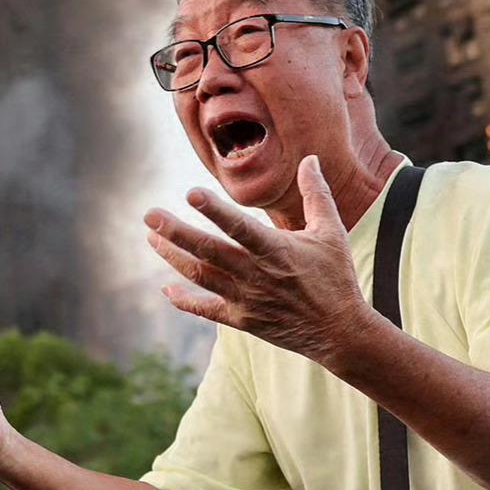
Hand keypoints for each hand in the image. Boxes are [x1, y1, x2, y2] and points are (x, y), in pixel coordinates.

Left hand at [143, 154, 373, 365]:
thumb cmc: (335, 276)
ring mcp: (246, 299)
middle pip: (208, 251)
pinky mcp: (242, 320)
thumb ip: (316, 193)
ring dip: (173, 257)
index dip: (215, 210)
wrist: (339, 331)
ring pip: (201, 276)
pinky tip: (166, 289)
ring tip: (151, 238)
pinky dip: (184, 301)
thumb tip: (309, 158)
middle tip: (149, 215)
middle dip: (176, 232)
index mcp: (276, 250)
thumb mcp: (331, 232)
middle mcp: (256, 274)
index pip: (240, 227)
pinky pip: (206, 309)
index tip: (190, 193)